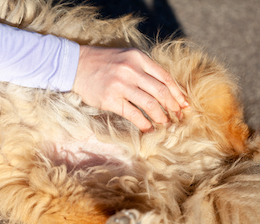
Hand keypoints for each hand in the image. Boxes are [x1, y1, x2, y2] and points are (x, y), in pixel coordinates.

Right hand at [72, 45, 187, 131]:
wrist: (75, 65)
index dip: (178, 93)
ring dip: (161, 116)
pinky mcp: (111, 98)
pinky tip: (149, 128)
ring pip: (150, 104)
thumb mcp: (127, 58)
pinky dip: (144, 123)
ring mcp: (121, 84)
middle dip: (173, 106)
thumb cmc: (104, 63)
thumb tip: (165, 89)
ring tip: (165, 123)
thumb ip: (144, 70)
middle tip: (178, 116)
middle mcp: (132, 69)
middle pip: (161, 91)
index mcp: (139, 58)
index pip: (165, 77)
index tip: (184, 104)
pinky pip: (133, 114)